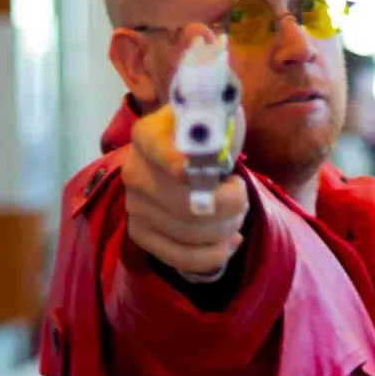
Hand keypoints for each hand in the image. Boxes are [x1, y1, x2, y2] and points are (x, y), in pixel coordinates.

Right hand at [121, 99, 247, 280]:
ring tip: (235, 216)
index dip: (185, 168)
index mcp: (148, 135)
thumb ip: (216, 120)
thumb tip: (217, 139)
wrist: (188, 152)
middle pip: (188, 207)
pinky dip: (215, 257)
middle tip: (241, 196)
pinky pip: (182, 259)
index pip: (161, 152)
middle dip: (231, 208)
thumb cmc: (208, 134)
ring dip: (227, 230)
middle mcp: (133, 171)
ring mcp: (134, 206)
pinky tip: (228, 242)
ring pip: (191, 236)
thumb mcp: (216, 115)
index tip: (210, 173)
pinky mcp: (141, 234)